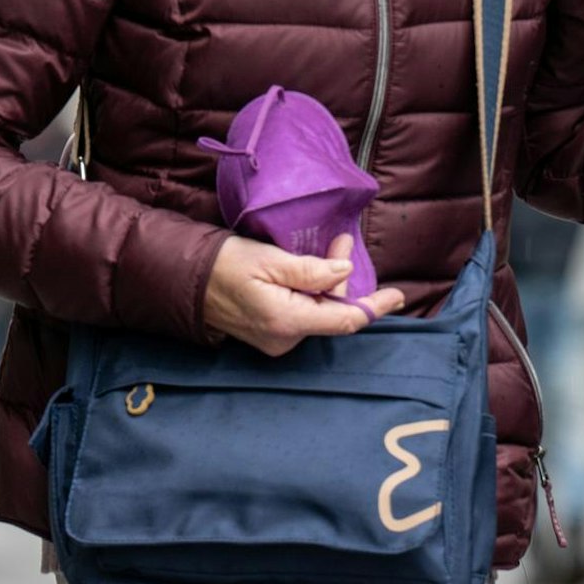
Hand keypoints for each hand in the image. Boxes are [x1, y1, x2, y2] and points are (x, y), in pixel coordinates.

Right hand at [202, 234, 406, 357]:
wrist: (186, 281)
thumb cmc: (223, 266)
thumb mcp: (269, 259)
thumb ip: (310, 269)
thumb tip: (345, 270)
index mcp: (287, 322)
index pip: (344, 319)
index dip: (374, 306)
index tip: (398, 295)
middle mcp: (285, 340)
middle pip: (332, 313)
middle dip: (343, 280)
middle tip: (342, 241)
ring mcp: (277, 342)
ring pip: (319, 313)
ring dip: (327, 284)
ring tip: (328, 250)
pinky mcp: (271, 336)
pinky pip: (304, 316)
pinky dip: (312, 294)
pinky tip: (310, 273)